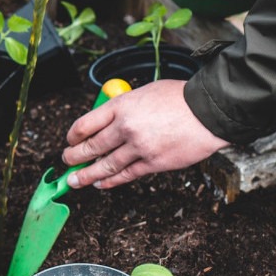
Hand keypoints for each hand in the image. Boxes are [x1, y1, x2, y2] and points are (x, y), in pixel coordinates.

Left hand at [62, 79, 229, 188]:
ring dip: (86, 175)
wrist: (209, 111)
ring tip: (74, 181)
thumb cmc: (179, 98)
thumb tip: (107, 121)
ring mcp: (139, 147)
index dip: (73, 135)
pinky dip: (110, 181)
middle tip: (66, 162)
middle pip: (91, 147)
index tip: (69, 140)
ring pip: (105, 165)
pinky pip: (126, 175)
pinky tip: (100, 184)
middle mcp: (126, 127)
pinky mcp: (153, 163)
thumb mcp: (144, 92)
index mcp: (121, 106)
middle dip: (74, 157)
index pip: (85, 124)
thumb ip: (124, 107)